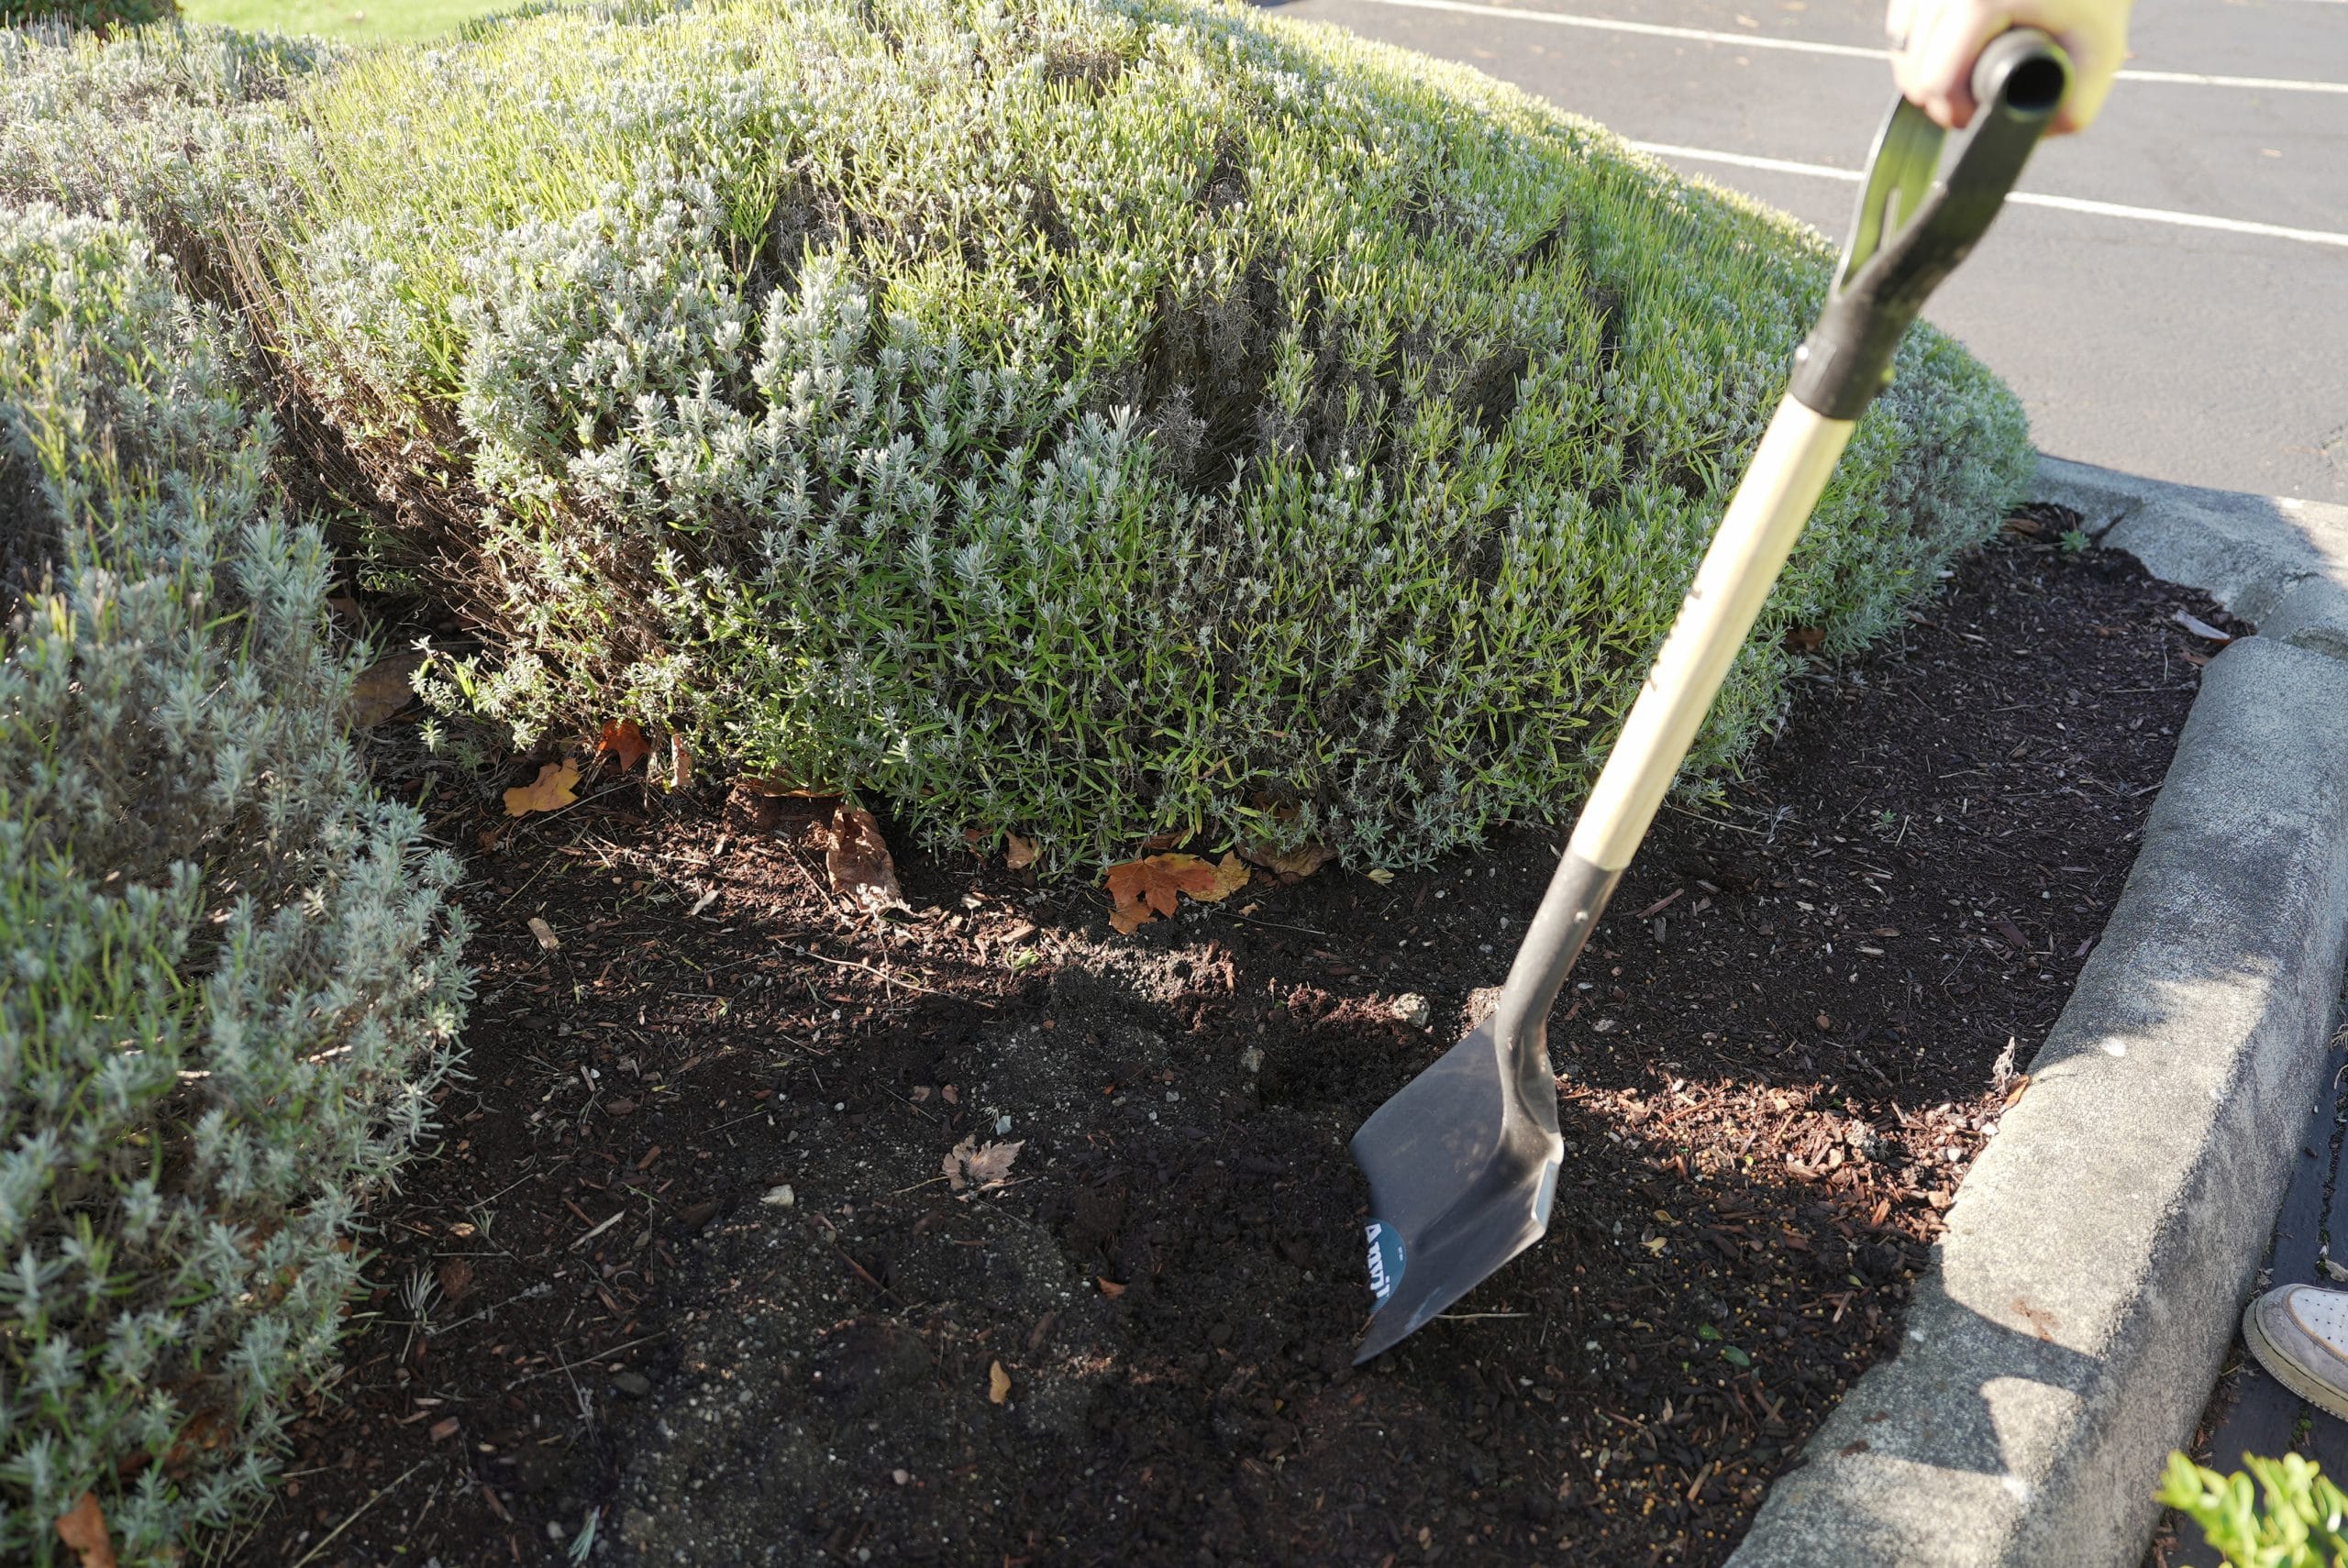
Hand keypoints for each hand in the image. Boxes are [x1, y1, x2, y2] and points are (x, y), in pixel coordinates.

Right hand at [1885, 0, 2133, 134]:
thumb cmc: (2095, 1)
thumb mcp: (2101, 54)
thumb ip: (2073, 109)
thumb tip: (2025, 137)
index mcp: (1981, 1)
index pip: (1936, 82)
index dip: (1954, 112)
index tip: (1978, 115)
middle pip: (1911, 65)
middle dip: (1936, 96)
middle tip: (1970, 102)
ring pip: (1900, 43)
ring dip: (1920, 72)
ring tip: (1955, 81)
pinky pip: (1901, 20)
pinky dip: (1914, 43)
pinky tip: (1938, 52)